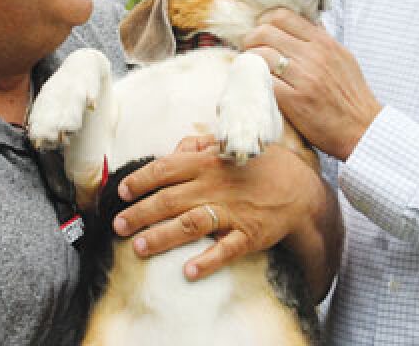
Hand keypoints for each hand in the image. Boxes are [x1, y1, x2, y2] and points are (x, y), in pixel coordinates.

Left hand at [113, 136, 327, 283]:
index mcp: (208, 163)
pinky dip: (207, 261)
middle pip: (169, 199)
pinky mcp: (249, 234)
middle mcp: (216, 186)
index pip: (165, 169)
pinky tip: (188, 271)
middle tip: (118, 225)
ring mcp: (232, 211)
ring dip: (162, 236)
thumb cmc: (261, 167)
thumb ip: (202, 147)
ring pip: (190, 224)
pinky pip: (226, 249)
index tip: (122, 191)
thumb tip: (177, 148)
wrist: (301, 190)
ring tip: (139, 247)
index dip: (140, 180)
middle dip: (139, 213)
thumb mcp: (232, 148)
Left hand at [243, 8, 381, 160]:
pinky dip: (255, 81)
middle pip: (266, 32)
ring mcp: (304, 77)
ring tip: (251, 69)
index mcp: (324, 42)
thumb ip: (320, 41)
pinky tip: (257, 86)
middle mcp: (314, 56)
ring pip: (260, 55)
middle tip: (250, 50)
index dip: (265, 21)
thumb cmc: (352, 96)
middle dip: (251, 39)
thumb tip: (296, 27)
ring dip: (249, 61)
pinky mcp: (294, 100)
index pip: (283, 16)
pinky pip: (263, 81)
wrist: (363, 128)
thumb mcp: (342, 58)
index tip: (261, 31)